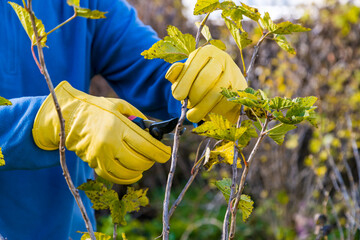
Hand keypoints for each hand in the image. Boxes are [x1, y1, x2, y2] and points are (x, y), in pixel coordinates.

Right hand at [32, 81, 170, 183]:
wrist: (70, 117)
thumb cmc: (99, 109)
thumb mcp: (121, 106)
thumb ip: (140, 118)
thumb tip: (156, 131)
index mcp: (118, 126)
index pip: (146, 145)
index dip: (160, 153)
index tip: (166, 154)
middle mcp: (109, 142)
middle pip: (139, 161)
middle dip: (151, 160)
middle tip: (154, 156)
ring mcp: (100, 155)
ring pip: (128, 172)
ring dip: (140, 170)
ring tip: (144, 164)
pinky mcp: (94, 164)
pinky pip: (114, 177)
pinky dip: (127, 178)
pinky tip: (133, 174)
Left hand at [165, 45, 247, 122]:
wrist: (224, 88)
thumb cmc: (199, 80)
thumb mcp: (186, 75)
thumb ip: (177, 74)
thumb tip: (171, 74)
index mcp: (206, 52)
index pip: (193, 66)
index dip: (184, 83)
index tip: (177, 97)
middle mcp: (222, 59)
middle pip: (205, 79)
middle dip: (194, 95)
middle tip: (188, 105)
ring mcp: (234, 73)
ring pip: (216, 93)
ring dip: (202, 108)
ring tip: (194, 115)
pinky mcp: (241, 89)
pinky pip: (226, 103)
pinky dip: (214, 112)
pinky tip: (208, 114)